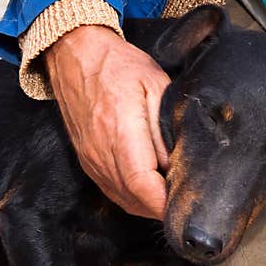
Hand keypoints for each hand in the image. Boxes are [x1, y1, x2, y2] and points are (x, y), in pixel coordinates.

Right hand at [44, 25, 170, 218]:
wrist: (76, 57)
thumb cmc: (117, 67)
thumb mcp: (156, 86)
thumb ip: (167, 128)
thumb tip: (176, 165)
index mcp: (120, 131)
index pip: (143, 184)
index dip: (166, 203)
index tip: (188, 204)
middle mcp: (101, 153)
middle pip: (135, 199)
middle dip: (163, 208)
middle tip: (189, 202)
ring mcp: (92, 161)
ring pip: (125, 200)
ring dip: (150, 206)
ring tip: (172, 197)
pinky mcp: (88, 163)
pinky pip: (114, 192)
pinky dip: (135, 198)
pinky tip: (151, 190)